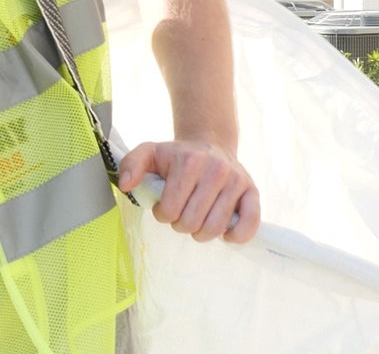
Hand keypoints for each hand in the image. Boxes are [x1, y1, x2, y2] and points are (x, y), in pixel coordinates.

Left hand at [117, 140, 260, 243]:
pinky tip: (224, 232)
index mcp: (190, 161)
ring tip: (198, 219)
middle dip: (181, 224)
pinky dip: (235, 236)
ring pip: (215, 228)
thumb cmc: (178, 156)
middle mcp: (216, 169)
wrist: (211, 143)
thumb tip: (126, 185)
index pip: (170, 211)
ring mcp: (237, 181)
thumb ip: (132, 164)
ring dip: (202, 233)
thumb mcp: (151, 153)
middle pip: (192, 223)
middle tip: (182, 213)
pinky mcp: (252, 192)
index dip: (163, 214)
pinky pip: (249, 224)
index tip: (166, 205)